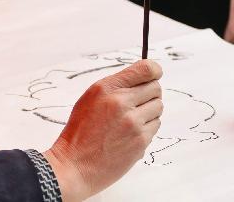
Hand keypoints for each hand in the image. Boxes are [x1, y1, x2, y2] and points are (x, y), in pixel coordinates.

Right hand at [43, 59, 162, 201]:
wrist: (75, 164)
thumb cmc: (81, 130)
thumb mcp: (91, 97)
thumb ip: (116, 85)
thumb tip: (144, 77)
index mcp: (107, 88)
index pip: (145, 69)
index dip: (154, 70)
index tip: (155, 73)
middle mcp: (121, 102)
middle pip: (156, 88)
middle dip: (149, 93)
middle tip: (136, 102)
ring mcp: (133, 123)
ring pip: (158, 107)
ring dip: (149, 111)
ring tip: (130, 120)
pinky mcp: (141, 141)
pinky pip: (155, 126)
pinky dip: (147, 128)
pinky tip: (130, 134)